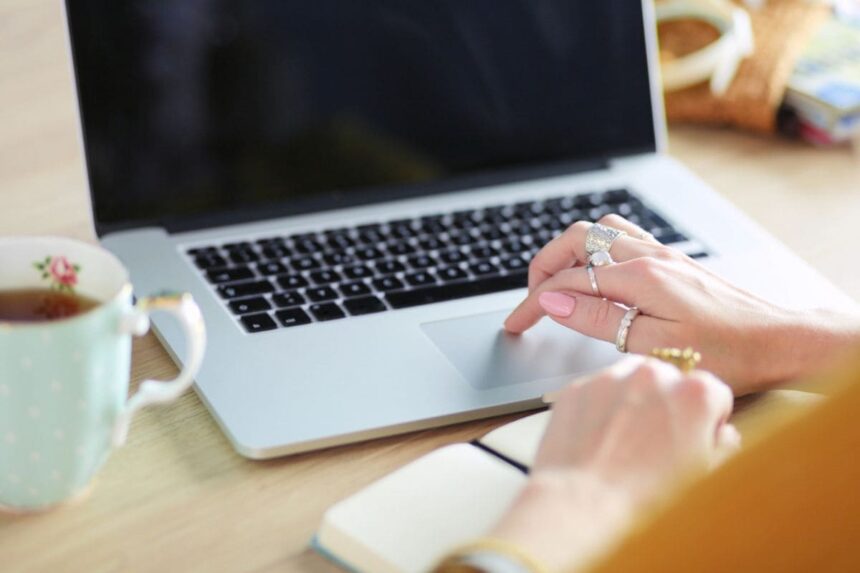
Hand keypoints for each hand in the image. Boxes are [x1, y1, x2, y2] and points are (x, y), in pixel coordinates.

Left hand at [490, 357, 737, 570]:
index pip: (715, 393)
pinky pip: (599, 389)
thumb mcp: (705, 476)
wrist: (585, 504)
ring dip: (635, 398)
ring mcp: (612, 377)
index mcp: (695, 395)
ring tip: (626, 439)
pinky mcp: (579, 387)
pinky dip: (601, 406)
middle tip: (656, 442)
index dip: (709, 419)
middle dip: (668, 404)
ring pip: (633, 378)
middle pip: (671, 380)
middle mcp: (654, 375)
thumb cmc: (648, 499)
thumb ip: (725, 445)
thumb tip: (724, 433)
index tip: (696, 438)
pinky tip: (599, 439)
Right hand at [504, 214, 859, 394]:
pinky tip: (597, 272)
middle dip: (544, 265)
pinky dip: (596, 249)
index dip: (533, 303)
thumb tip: (554, 300)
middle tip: (531, 298)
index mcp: (639, 277)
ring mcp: (662, 255)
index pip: (567, 281)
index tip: (515, 323)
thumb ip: (598, 319)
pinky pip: (623, 237)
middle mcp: (649, 256)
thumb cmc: (725, 352)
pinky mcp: (672, 261)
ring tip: (557, 282)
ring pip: (600, 231)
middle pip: (578, 239)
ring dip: (570, 251)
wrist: (779, 342)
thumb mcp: (652, 347)